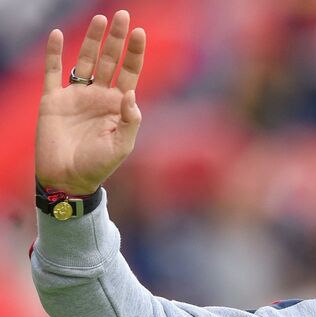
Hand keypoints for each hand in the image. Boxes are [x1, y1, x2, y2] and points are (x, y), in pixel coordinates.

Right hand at [35, 10, 145, 194]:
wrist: (67, 179)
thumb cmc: (98, 166)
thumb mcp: (121, 145)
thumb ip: (130, 120)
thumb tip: (131, 94)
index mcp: (118, 105)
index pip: (129, 73)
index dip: (134, 53)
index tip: (139, 33)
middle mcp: (98, 96)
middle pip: (109, 60)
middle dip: (116, 39)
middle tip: (122, 15)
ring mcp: (76, 96)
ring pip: (85, 61)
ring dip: (92, 40)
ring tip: (100, 19)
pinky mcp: (53, 100)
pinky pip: (53, 72)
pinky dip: (54, 54)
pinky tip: (57, 36)